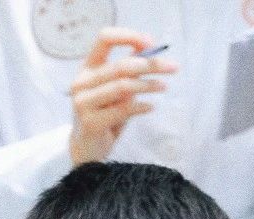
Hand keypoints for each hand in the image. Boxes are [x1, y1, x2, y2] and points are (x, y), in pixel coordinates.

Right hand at [69, 28, 177, 164]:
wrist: (87, 146)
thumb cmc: (105, 113)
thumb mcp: (116, 87)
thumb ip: (128, 69)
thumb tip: (150, 47)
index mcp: (87, 68)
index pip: (104, 39)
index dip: (129, 36)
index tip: (151, 43)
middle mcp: (81, 83)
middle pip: (121, 66)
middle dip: (151, 65)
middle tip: (172, 67)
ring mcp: (83, 103)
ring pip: (122, 86)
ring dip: (148, 85)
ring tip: (163, 86)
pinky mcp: (90, 122)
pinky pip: (122, 110)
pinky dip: (141, 106)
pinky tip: (150, 107)